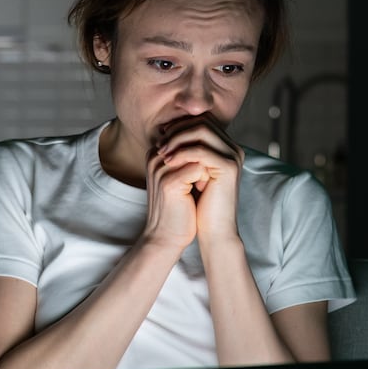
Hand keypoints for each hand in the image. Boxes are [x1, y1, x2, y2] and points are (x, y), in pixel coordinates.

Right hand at [141, 129, 206, 253]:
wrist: (167, 236)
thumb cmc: (178, 207)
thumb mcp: (182, 176)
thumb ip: (189, 156)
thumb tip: (212, 135)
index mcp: (156, 152)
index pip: (186, 133)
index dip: (203, 148)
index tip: (204, 169)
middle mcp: (155, 156)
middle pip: (192, 139)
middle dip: (206, 154)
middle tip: (207, 176)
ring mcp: (160, 168)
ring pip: (198, 152)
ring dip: (207, 166)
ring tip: (203, 184)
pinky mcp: (169, 182)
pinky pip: (198, 168)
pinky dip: (206, 178)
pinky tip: (200, 191)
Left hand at [155, 116, 243, 246]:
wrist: (214, 230)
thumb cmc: (200, 204)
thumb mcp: (190, 172)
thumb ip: (185, 150)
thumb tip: (165, 129)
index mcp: (226, 147)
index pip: (202, 121)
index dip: (180, 124)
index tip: (161, 137)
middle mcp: (233, 148)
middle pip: (203, 121)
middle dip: (177, 129)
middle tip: (159, 143)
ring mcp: (233, 156)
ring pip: (202, 130)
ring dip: (177, 139)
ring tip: (161, 152)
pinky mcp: (229, 167)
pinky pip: (201, 150)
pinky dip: (181, 153)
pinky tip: (168, 161)